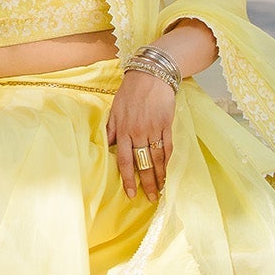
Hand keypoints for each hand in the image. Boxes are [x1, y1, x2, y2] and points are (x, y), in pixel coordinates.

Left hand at [106, 73, 176, 203]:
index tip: (130, 194)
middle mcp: (138, 132)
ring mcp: (154, 129)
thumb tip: (104, 147)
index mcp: (123, 130)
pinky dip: (169, 161)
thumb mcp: (115, 110)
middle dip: (146, 183)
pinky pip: (168, 147)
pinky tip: (169, 172)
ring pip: (156, 158)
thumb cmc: (129, 93)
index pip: (124, 160)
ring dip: (159, 176)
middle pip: (142, 163)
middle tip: (151, 199)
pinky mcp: (167, 124)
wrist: (150, 75)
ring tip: (162, 190)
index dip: (127, 179)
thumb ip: (111, 130)